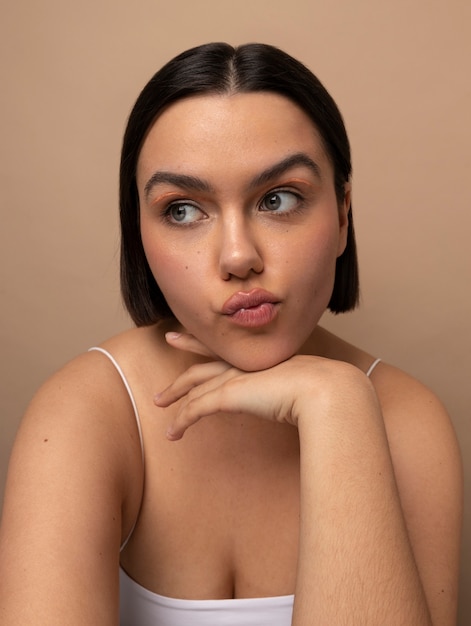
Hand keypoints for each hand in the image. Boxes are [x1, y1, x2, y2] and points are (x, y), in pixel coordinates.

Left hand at [155, 332, 355, 439]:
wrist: (323, 388)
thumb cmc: (322, 389)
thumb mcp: (302, 387)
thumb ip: (291, 390)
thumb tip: (295, 402)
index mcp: (260, 360)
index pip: (226, 348)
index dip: (206, 339)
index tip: (190, 332)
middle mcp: (243, 366)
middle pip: (205, 361)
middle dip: (185, 352)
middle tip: (169, 341)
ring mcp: (234, 379)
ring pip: (194, 386)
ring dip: (175, 396)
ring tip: (159, 403)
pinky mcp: (228, 396)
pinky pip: (195, 409)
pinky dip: (181, 421)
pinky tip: (172, 433)